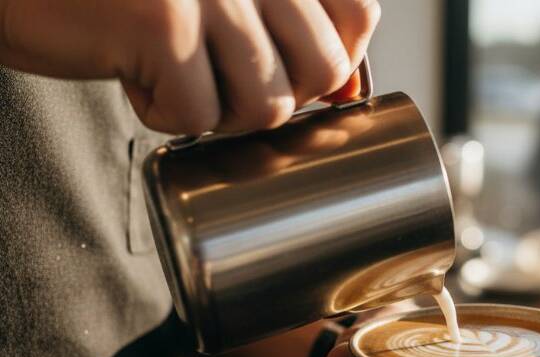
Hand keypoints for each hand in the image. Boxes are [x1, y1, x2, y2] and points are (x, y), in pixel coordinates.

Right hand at [0, 0, 379, 133]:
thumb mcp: (225, 0)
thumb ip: (291, 30)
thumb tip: (349, 91)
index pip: (359, 15)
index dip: (334, 61)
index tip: (288, 67)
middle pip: (322, 69)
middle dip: (275, 95)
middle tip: (219, 75)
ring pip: (269, 104)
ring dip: (219, 111)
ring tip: (175, 73)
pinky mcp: (165, 23)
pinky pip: (200, 116)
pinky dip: (162, 112)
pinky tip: (133, 72)